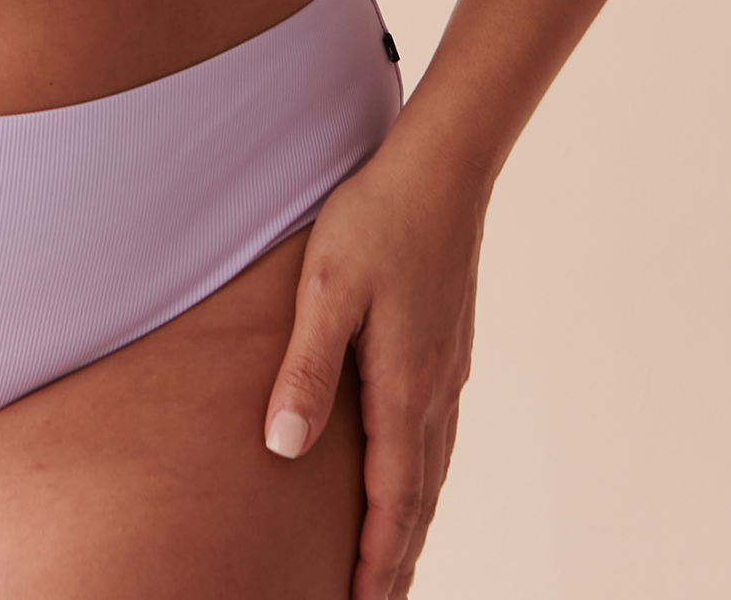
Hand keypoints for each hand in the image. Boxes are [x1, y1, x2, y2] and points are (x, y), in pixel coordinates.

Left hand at [262, 129, 486, 597]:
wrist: (440, 169)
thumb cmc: (375, 219)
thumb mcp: (327, 289)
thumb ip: (306, 369)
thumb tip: (283, 448)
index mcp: (403, 387)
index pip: (393, 500)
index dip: (376, 560)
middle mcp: (434, 391)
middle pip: (419, 499)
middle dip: (398, 559)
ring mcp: (447, 370)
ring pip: (432, 470)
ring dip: (413, 523)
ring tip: (393, 563)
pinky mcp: (447, 347)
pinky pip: (437, 437)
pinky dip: (424, 478)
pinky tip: (413, 477)